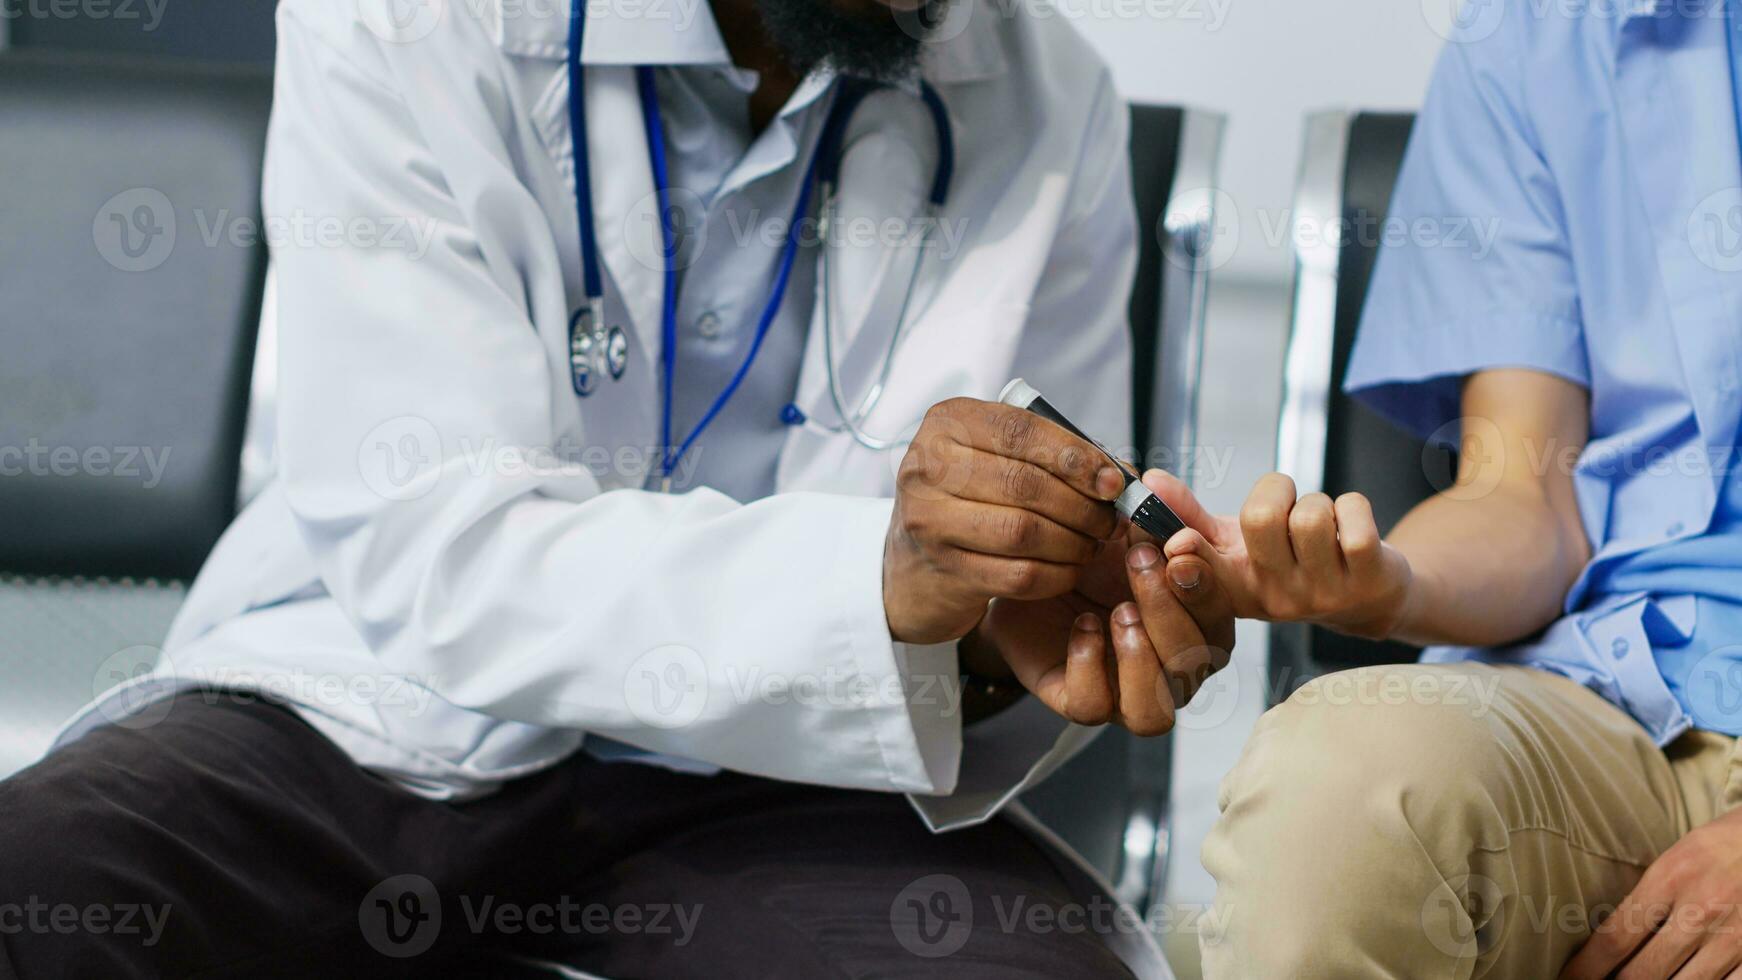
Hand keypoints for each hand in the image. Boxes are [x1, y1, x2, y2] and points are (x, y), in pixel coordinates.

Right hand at [883, 398, 1124, 644]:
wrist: (913, 564)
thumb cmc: (968, 500)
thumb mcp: (996, 459)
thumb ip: (1052, 455)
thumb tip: (1121, 474)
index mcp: (947, 423)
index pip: (1020, 432)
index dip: (1075, 457)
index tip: (1113, 481)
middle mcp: (928, 466)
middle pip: (1025, 483)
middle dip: (1082, 505)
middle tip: (1110, 520)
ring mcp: (930, 520)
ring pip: (1023, 531)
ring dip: (1073, 541)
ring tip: (1091, 543)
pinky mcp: (944, 569)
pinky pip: (1019, 574)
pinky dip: (1057, 574)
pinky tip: (1068, 569)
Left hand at [968, 511, 1235, 734]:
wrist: (1026, 579)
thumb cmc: (1087, 557)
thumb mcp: (1120, 521)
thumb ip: (1146, 503)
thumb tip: (1152, 483)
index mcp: (1197, 620)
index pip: (1223, 614)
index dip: (1206, 583)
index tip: (1179, 548)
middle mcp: (1174, 667)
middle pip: (1196, 662)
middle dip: (1168, 607)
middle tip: (1138, 562)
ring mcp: (1130, 693)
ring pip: (1156, 709)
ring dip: (1141, 656)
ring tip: (1118, 612)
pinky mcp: (1081, 701)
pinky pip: (1094, 706)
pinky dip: (1089, 667)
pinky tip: (1081, 628)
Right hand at [1151, 470, 1412, 639]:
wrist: (1366, 600)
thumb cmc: (1289, 562)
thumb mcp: (1234, 546)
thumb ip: (1187, 514)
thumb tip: (1149, 479)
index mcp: (1235, 588)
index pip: (1202, 572)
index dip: (1188, 555)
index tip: (1179, 543)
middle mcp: (1275, 598)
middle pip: (1262, 517)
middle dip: (1278, 491)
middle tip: (1288, 506)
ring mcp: (1323, 593)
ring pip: (1311, 514)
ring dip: (1319, 503)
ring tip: (1322, 525)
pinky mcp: (1368, 580)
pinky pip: (1353, 516)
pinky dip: (1353, 506)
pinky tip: (1351, 529)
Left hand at [1561, 806, 1741, 978]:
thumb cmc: (1720, 847)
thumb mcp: (1675, 859)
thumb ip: (1648, 898)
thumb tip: (1613, 940)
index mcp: (1670, 878)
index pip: (1616, 937)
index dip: (1587, 967)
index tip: (1569, 978)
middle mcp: (1701, 910)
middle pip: (1644, 971)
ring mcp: (1735, 936)